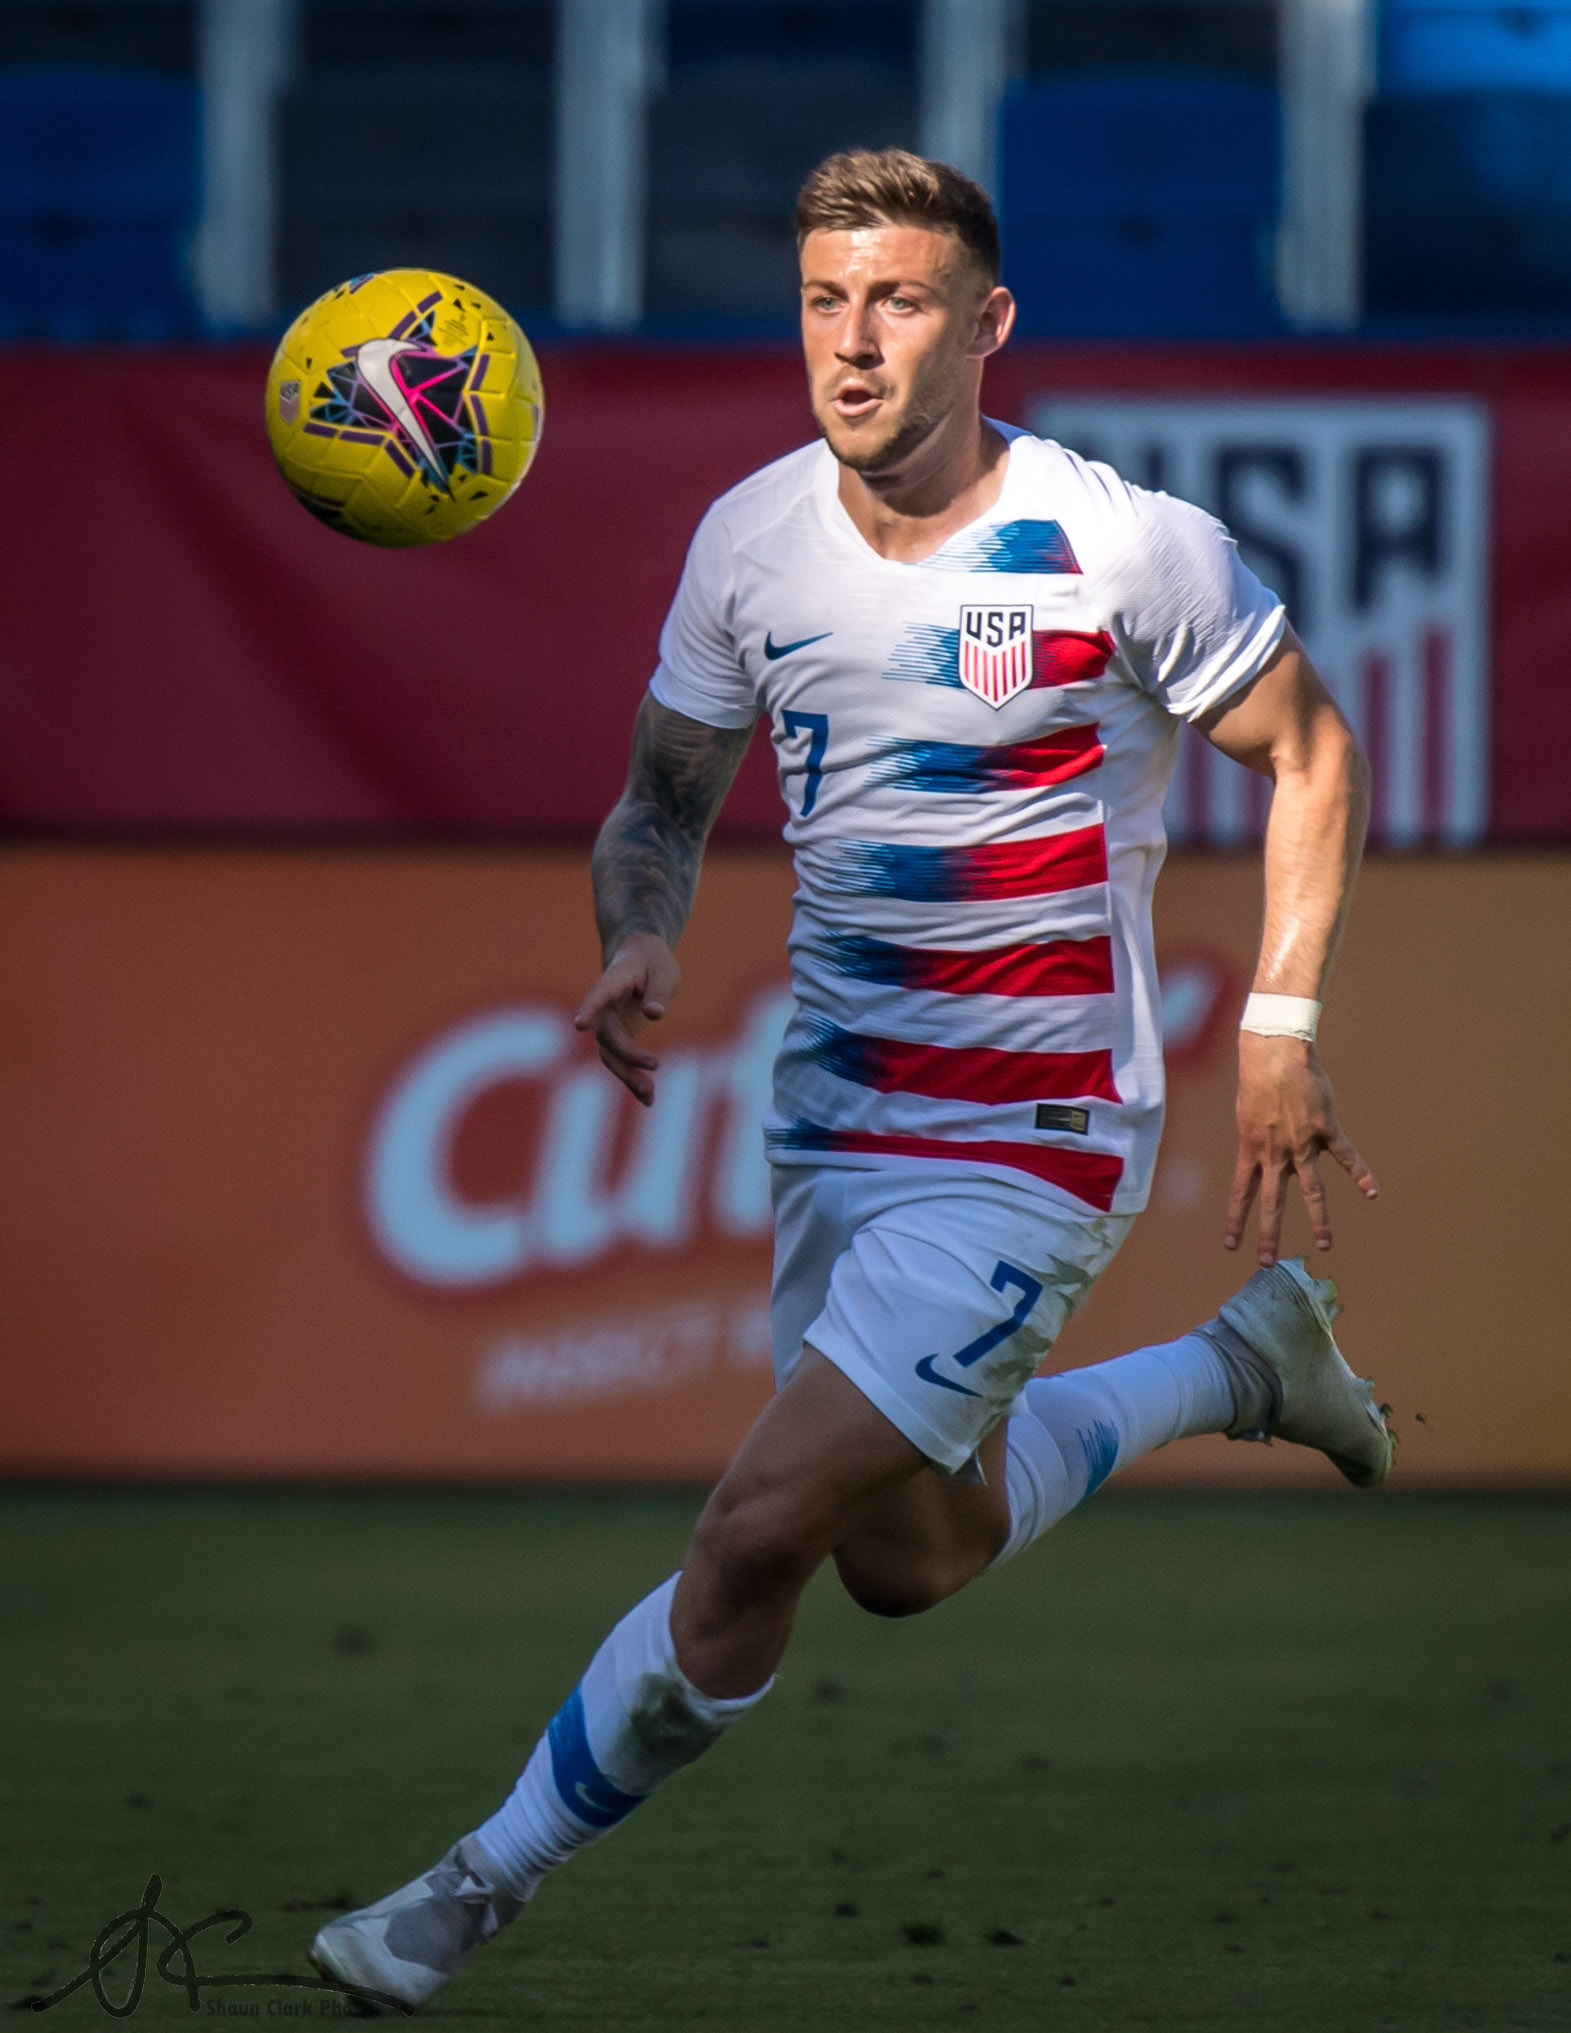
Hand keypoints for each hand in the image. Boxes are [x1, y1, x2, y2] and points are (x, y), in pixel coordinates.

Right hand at [574, 934, 680, 1106]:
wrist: (641, 960)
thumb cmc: (653, 963)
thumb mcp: (665, 972)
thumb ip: (659, 992)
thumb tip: (653, 1015)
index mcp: (612, 982)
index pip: (598, 996)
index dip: (589, 1009)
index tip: (579, 1024)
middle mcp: (603, 1007)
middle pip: (607, 1035)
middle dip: (627, 1055)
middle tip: (655, 1065)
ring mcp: (607, 1024)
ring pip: (610, 1055)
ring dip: (628, 1075)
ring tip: (650, 1094)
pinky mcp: (617, 1038)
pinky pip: (620, 1063)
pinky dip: (633, 1080)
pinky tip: (648, 1100)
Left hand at [1225, 1032, 1377, 1265]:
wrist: (1276, 1053)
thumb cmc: (1258, 1078)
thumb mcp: (1247, 1113)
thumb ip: (1257, 1138)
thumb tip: (1264, 1152)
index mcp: (1250, 1148)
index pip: (1240, 1192)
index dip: (1236, 1220)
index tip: (1232, 1246)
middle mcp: (1275, 1152)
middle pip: (1272, 1201)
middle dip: (1268, 1234)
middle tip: (1266, 1263)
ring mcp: (1301, 1144)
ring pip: (1311, 1190)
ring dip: (1318, 1219)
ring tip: (1324, 1244)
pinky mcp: (1325, 1130)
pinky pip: (1345, 1157)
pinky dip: (1360, 1174)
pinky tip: (1372, 1192)